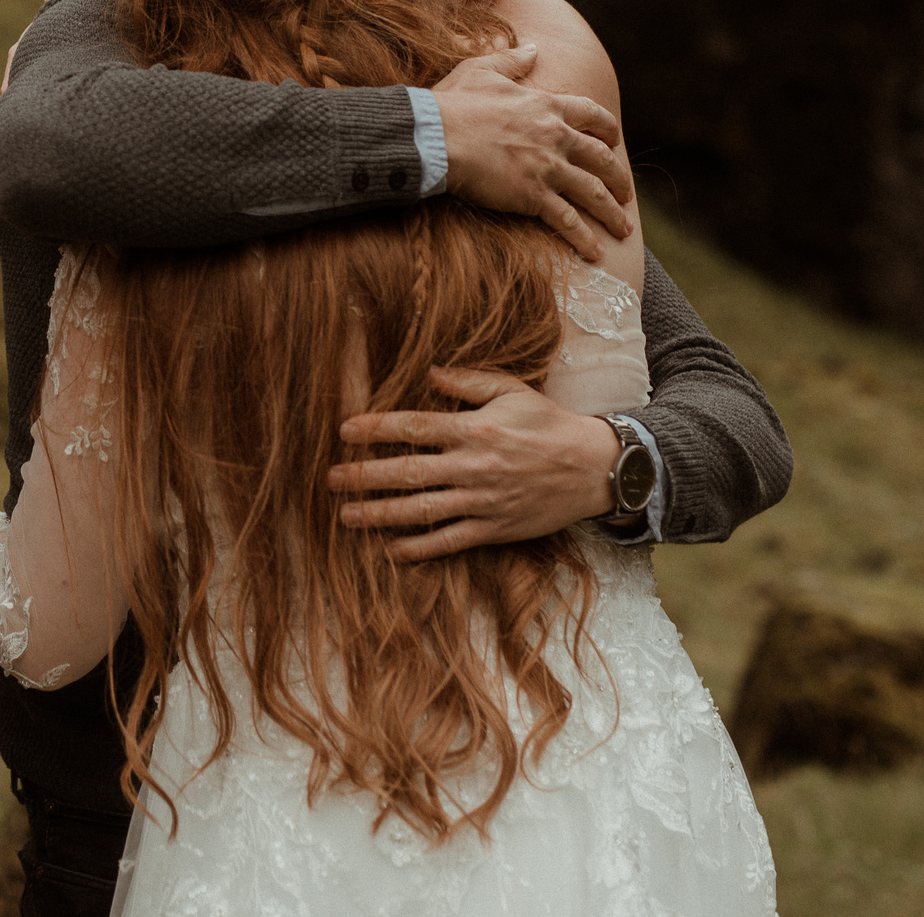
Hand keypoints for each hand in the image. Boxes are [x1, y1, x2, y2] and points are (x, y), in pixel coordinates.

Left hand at [327, 368, 619, 560]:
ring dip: (380, 515)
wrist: (593, 468)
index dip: (376, 428)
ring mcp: (483, 501)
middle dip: (364, 476)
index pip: (414, 427)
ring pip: (421, 511)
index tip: (344, 430)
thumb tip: (427, 372)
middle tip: (330, 478)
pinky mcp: (494, 529)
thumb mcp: (512, 391)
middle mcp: (473, 467)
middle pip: (408, 473)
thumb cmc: (549, 424)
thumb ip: (467, 381)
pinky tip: (391, 550)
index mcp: (474, 429)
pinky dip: (420, 548)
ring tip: (347, 516)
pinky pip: (450, 541)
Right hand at [436, 46, 632, 259]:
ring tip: (624, 229)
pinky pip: (567, 221)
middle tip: (626, 194)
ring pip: (593, 193)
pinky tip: (596, 252)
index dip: (608, 129)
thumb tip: (534, 48)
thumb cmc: (453, 103)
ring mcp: (548, 168)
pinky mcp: (533, 196)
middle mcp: (556, 137)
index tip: (616, 141)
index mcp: (547, 106)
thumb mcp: (482, 69)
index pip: (592, 115)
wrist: (435, 137)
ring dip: (612, 213)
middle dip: (619, 179)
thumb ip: (512, 60)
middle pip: (602, 159)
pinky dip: (584, 238)